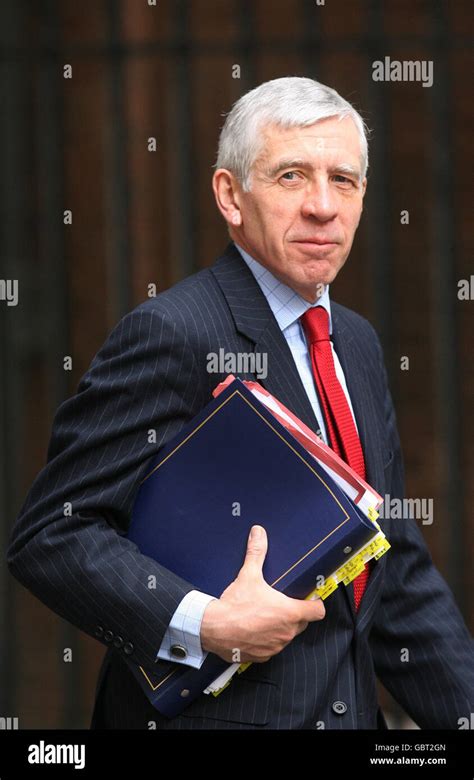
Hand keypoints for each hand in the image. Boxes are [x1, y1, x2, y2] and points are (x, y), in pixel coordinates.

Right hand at [200, 524, 324, 662]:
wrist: (213, 628)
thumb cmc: (234, 606)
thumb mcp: (248, 574)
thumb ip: (257, 552)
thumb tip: (259, 534)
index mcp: (289, 612)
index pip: (318, 611)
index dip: (315, 603)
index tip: (310, 599)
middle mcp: (286, 632)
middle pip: (302, 623)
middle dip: (295, 614)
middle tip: (282, 603)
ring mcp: (276, 646)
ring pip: (286, 636)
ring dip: (280, 628)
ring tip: (265, 616)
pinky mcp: (263, 656)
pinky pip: (272, 648)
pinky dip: (266, 640)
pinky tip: (255, 629)